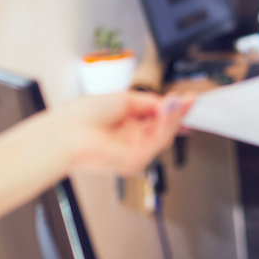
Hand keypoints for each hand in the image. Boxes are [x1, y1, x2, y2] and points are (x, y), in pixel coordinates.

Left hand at [62, 91, 192, 174]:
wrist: (68, 134)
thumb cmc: (83, 117)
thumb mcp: (123, 100)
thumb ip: (149, 102)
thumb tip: (169, 102)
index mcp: (126, 125)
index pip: (156, 118)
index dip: (173, 109)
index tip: (187, 99)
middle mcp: (131, 139)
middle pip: (163, 127)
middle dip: (178, 112)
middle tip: (190, 99)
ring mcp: (134, 151)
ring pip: (164, 134)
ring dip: (174, 116)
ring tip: (181, 101)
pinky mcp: (136, 160)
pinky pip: (158, 141)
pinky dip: (168, 124)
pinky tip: (171, 109)